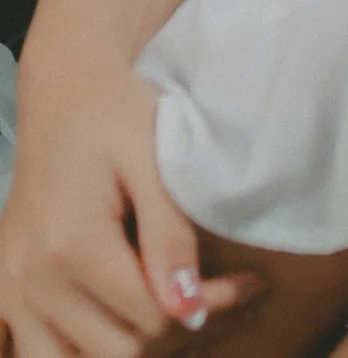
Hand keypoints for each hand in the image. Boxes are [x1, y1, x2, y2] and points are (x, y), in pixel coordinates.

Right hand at [0, 51, 262, 354]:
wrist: (65, 90)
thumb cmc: (116, 112)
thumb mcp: (154, 158)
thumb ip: (170, 235)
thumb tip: (188, 309)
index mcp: (70, 244)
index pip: (152, 316)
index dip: (209, 307)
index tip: (248, 284)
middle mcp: (31, 279)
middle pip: (118, 351)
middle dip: (178, 331)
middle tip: (220, 299)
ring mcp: (9, 291)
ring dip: (128, 349)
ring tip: (173, 315)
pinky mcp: (2, 292)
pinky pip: (31, 354)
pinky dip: (73, 353)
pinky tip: (115, 328)